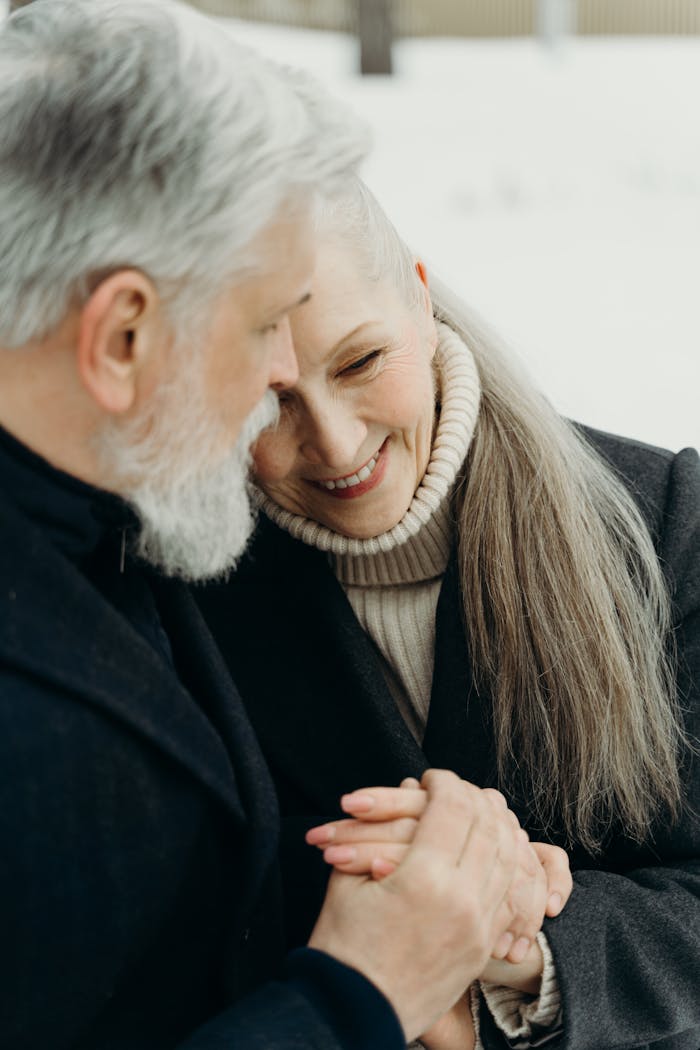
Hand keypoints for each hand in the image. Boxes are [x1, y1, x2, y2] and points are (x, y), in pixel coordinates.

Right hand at [308, 769, 519, 1040]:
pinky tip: (489, 851)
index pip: (451, 808)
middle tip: (458, 787)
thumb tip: (407, 788)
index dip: (444, 782)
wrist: (353, 1013)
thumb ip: (376, 827)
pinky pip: (507, 894)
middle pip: (488, 827)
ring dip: (496, 826)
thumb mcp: (347, 879)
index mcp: (424, 880)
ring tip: (479, 811)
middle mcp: (462, 901)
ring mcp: (478, 928)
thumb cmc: (340, 946)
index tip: (432, 775)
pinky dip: (502, 864)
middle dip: (474, 797)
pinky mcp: (482, 949)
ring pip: (507, 858)